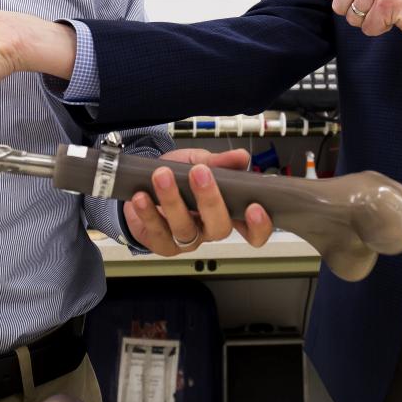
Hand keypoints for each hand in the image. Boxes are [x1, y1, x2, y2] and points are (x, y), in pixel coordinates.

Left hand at [122, 148, 273, 256]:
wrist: (143, 183)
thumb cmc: (178, 176)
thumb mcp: (199, 162)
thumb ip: (219, 161)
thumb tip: (241, 157)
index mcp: (227, 212)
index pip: (253, 229)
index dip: (258, 225)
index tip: (253, 207)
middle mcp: (209, 230)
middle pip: (220, 228)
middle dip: (210, 200)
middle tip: (199, 173)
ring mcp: (186, 241)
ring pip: (185, 229)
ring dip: (173, 201)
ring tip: (162, 176)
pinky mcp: (162, 244)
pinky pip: (157, 233)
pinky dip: (149, 213)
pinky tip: (143, 196)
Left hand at [325, 0, 401, 39]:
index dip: (348, 0)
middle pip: (339, 6)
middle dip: (358, 13)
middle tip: (381, 5)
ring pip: (352, 18)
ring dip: (371, 20)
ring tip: (389, 10)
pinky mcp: (388, 2)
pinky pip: (368, 27)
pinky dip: (381, 28)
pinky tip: (396, 17)